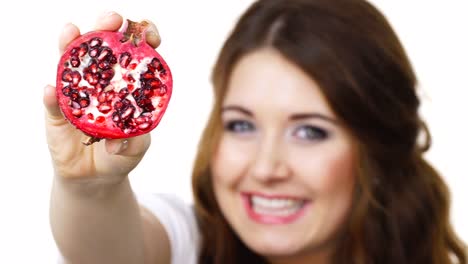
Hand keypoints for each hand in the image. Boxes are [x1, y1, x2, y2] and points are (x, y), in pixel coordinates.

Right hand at [44, 12, 160, 181]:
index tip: (149, 35)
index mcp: (125, 84)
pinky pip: (53, 102)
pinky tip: (52, 90)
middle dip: (106, 28)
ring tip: (72, 32)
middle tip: (112, 20)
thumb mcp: (136, 148)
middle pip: (101, 48)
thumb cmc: (121, 154)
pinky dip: (52, 96)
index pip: (134, 54)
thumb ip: (134, 142)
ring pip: (71, 64)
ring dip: (71, 45)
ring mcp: (76, 94)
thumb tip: (117, 142)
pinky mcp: (57, 113)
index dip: (143, 39)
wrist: (96, 177)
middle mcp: (100, 82)